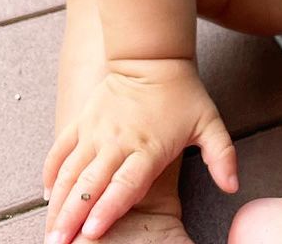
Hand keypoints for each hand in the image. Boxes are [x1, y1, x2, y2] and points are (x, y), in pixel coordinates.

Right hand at [42, 58, 237, 242]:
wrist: (152, 55)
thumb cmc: (182, 93)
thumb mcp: (209, 122)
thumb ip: (222, 156)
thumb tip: (233, 186)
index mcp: (148, 147)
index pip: (125, 183)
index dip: (108, 209)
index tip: (92, 232)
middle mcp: (117, 141)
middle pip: (90, 184)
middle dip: (72, 217)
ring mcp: (96, 130)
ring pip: (70, 171)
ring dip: (58, 202)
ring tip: (49, 231)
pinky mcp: (83, 120)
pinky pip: (60, 150)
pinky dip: (51, 173)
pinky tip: (47, 195)